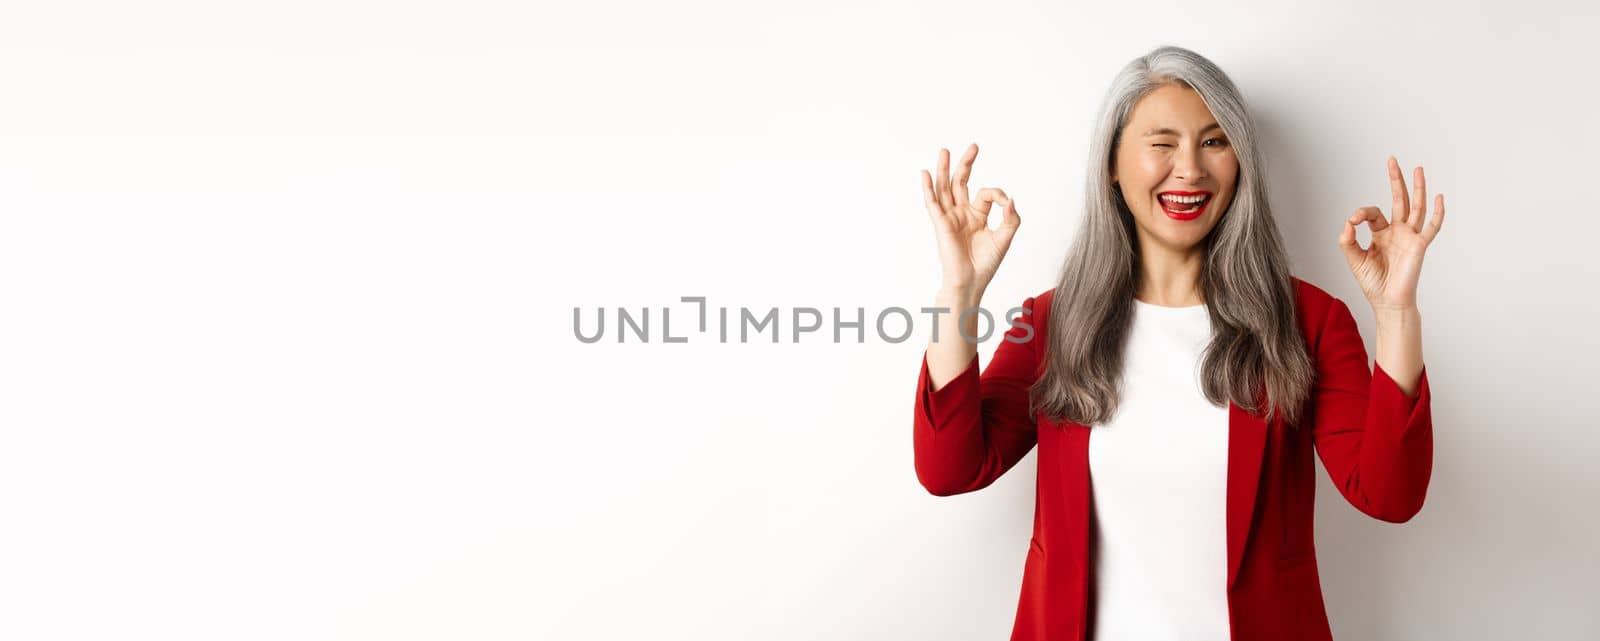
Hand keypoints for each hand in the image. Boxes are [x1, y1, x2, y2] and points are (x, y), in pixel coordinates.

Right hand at [920, 143, 1020, 294]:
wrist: (971, 282)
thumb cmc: (986, 264)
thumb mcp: (1005, 238)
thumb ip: (1011, 218)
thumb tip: (1011, 199)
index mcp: (978, 215)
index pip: (987, 194)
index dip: (998, 194)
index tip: (1006, 203)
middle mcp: (962, 213)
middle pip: (961, 183)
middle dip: (966, 164)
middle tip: (973, 146)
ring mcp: (950, 217)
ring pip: (945, 188)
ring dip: (944, 169)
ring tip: (944, 151)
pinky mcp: (941, 224)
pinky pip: (932, 203)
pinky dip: (928, 188)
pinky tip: (925, 173)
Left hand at [1339, 156, 1445, 310]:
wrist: (1387, 301)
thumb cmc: (1373, 282)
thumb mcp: (1354, 259)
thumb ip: (1347, 240)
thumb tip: (1348, 222)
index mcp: (1381, 234)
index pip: (1373, 213)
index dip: (1361, 213)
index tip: (1353, 220)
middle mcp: (1397, 232)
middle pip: (1398, 200)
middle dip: (1395, 180)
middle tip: (1392, 160)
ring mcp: (1410, 237)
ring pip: (1416, 207)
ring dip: (1417, 188)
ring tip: (1418, 169)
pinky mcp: (1419, 245)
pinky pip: (1431, 227)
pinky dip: (1437, 212)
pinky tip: (1439, 197)